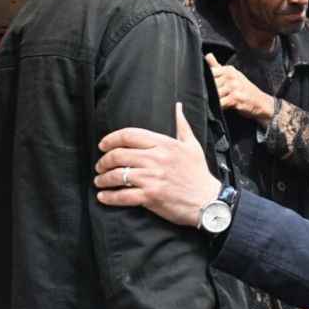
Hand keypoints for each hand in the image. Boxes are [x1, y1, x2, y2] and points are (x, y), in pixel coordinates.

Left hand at [95, 102, 220, 226]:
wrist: (208, 201)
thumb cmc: (199, 173)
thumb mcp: (193, 145)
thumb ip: (182, 125)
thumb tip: (178, 107)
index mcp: (164, 144)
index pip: (129, 135)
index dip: (111, 139)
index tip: (103, 145)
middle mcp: (156, 159)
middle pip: (118, 155)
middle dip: (104, 161)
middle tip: (100, 166)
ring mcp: (152, 178)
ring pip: (117, 175)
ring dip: (103, 178)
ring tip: (100, 181)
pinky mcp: (150, 196)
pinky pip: (122, 196)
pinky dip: (109, 197)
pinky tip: (103, 196)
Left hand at [206, 53, 274, 123]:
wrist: (260, 102)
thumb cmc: (244, 89)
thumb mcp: (232, 75)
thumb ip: (217, 66)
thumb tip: (207, 55)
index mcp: (228, 70)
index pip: (209, 72)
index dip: (203, 80)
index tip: (202, 86)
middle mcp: (231, 77)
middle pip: (210, 84)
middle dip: (207, 91)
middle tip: (205, 96)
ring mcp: (233, 87)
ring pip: (214, 93)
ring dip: (211, 99)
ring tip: (211, 102)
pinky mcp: (235, 98)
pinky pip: (220, 102)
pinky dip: (217, 106)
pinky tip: (217, 107)